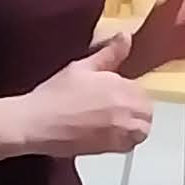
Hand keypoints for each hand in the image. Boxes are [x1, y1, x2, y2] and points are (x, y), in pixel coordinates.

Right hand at [17, 56, 156, 159]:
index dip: (130, 93)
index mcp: (121, 86)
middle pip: (146, 112)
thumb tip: (126, 36)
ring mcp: (120, 130)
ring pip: (141, 130)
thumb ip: (109, 53)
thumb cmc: (56, 94)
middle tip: (116, 109)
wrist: (37, 122)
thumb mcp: (82, 67)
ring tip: (114, 122)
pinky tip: (108, 134)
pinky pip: (129, 145)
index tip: (116, 94)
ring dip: (134, 126)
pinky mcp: (110, 148)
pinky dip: (124, 141)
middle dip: (136, 110)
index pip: (142, 91)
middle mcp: (126, 109)